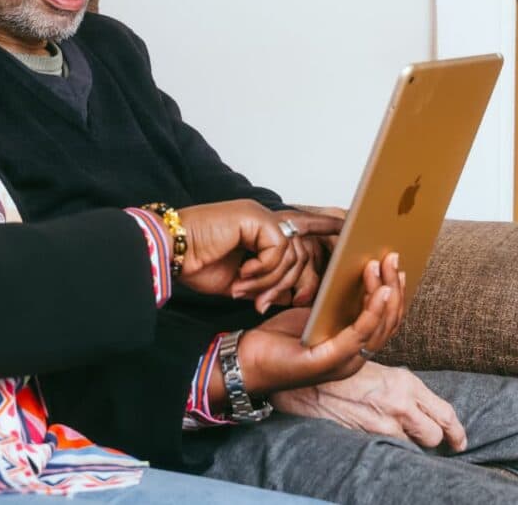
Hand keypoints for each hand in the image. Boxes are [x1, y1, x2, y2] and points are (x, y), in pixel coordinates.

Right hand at [176, 200, 342, 309]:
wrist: (169, 252)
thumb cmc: (195, 264)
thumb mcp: (241, 279)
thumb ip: (267, 279)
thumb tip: (292, 293)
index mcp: (259, 228)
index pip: (302, 225)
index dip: (325, 225)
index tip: (348, 226)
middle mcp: (263, 218)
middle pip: (303, 250)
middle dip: (292, 282)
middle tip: (266, 302)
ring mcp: (260, 215)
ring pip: (292, 254)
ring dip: (270, 280)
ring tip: (246, 290)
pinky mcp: (255, 217)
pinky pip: (278, 249)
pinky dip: (262, 270)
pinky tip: (242, 276)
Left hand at [238, 252, 405, 392]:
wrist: (247, 362)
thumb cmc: (277, 338)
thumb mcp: (310, 315)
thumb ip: (332, 303)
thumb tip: (349, 271)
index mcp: (352, 347)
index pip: (385, 321)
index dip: (394, 292)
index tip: (394, 264)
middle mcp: (355, 358)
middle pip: (389, 322)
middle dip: (394, 287)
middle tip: (393, 257)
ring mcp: (346, 362)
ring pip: (380, 327)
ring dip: (387, 294)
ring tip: (384, 265)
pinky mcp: (331, 362)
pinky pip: (360, 334)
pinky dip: (373, 312)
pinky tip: (379, 291)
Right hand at [271, 361, 466, 450]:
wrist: (302, 381)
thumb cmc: (334, 369)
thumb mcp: (372, 368)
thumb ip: (397, 386)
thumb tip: (414, 404)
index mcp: (404, 381)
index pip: (445, 413)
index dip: (456, 431)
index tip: (457, 440)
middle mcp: (401, 402)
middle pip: (436, 434)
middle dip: (433, 440)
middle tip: (425, 440)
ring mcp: (385, 423)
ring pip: (414, 446)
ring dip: (409, 444)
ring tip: (395, 436)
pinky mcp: (369, 437)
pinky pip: (391, 451)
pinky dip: (389, 448)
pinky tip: (376, 438)